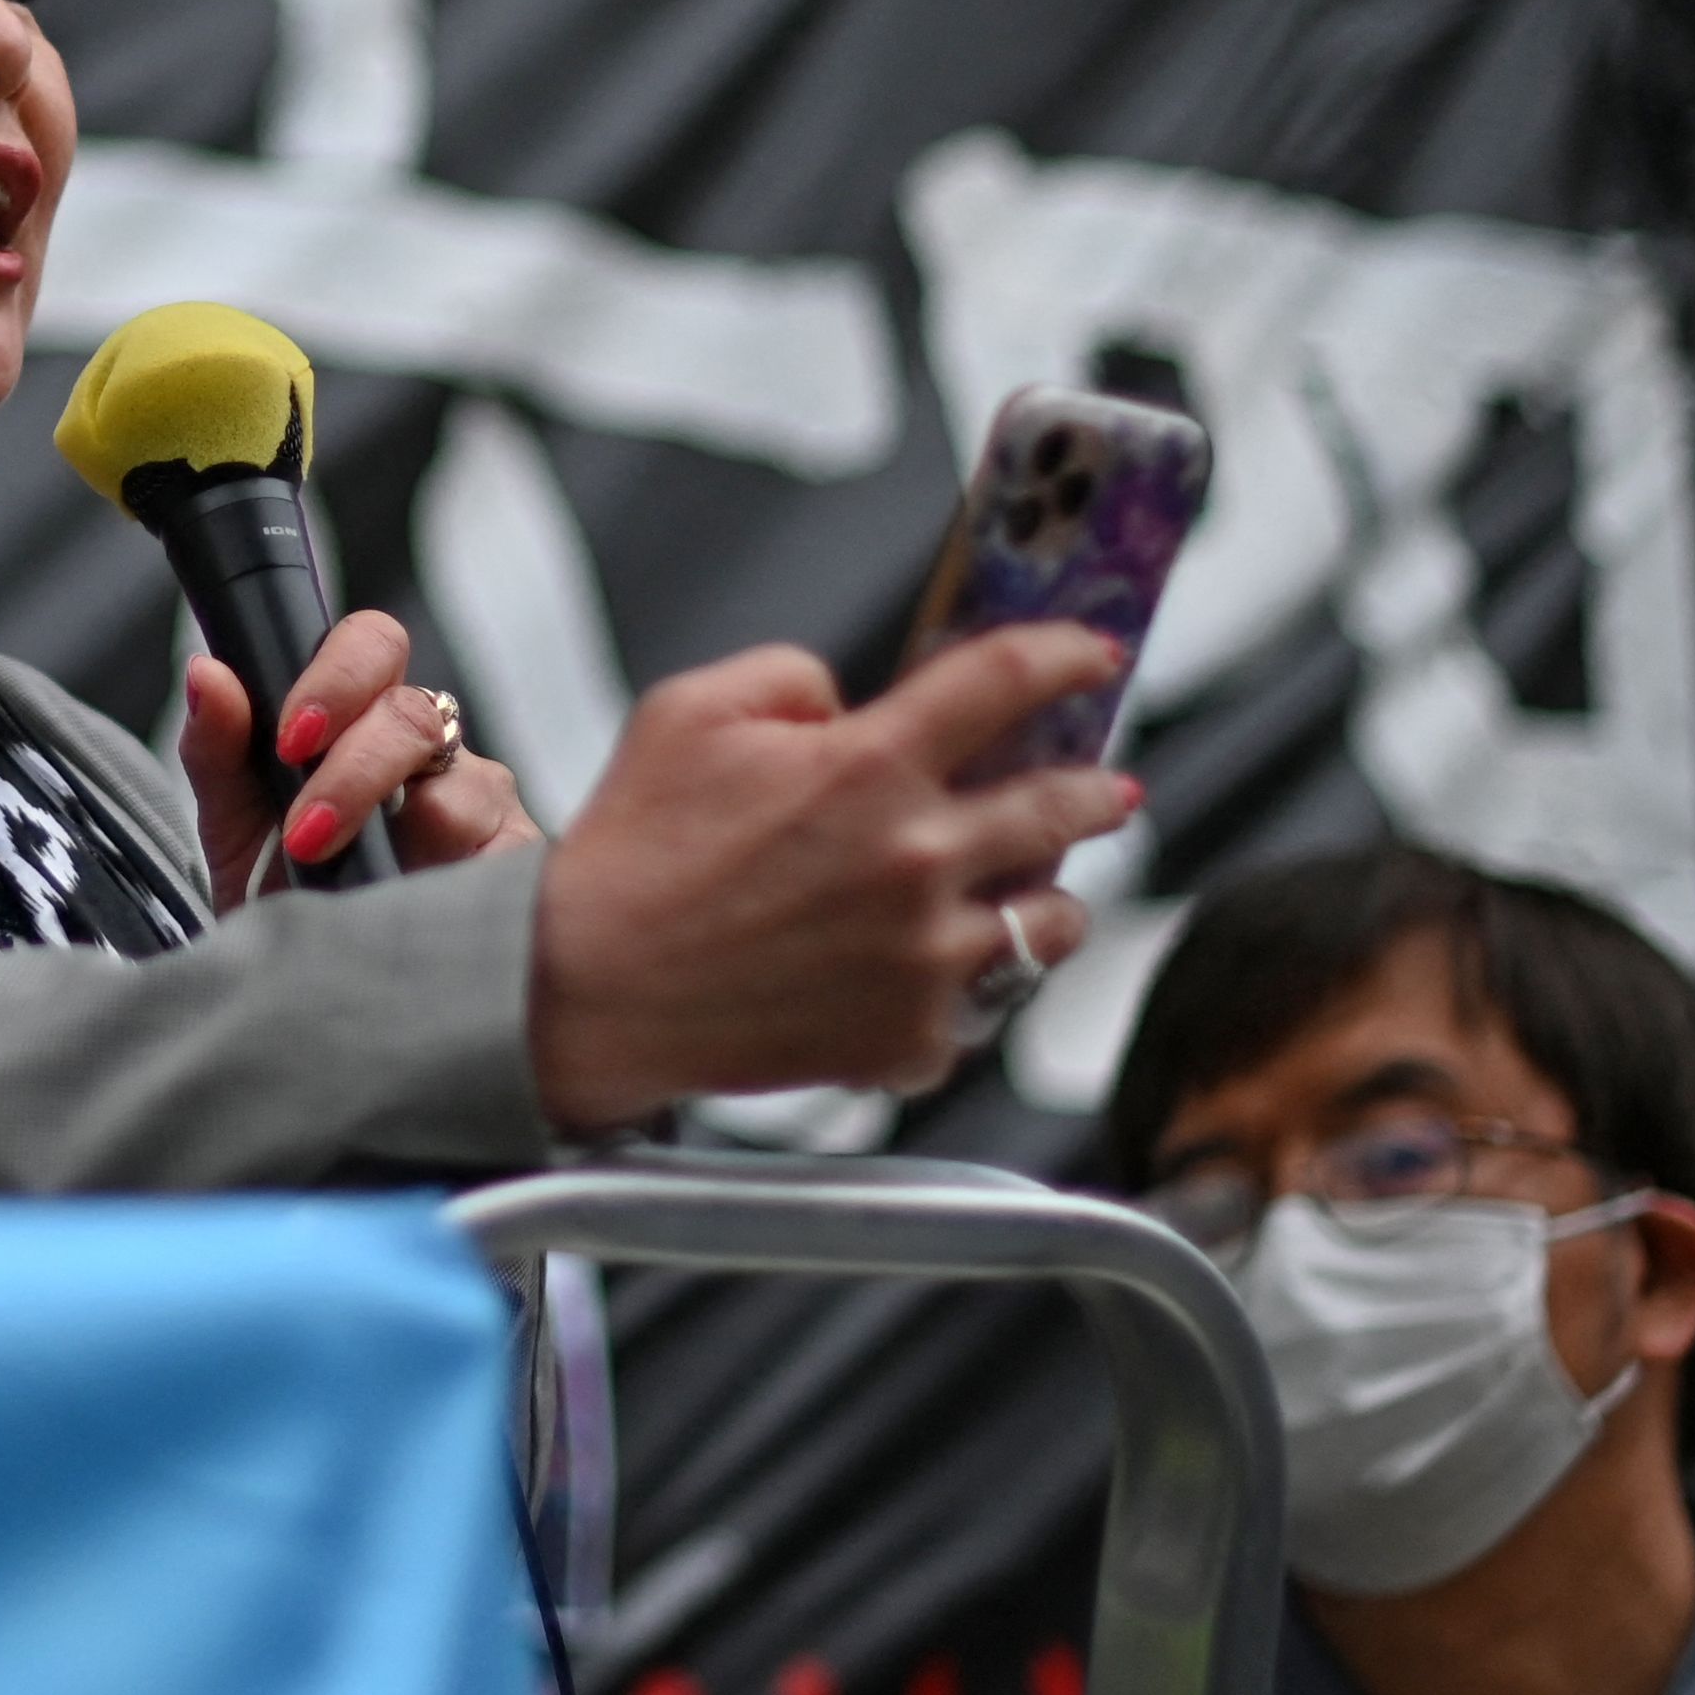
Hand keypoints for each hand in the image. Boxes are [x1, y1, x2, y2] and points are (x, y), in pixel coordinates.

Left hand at [176, 610, 539, 908]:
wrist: (306, 994)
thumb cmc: (279, 893)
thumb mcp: (233, 827)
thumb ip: (218, 747)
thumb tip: (208, 673)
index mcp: (363, 718)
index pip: (373, 648)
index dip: (338, 678)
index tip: (290, 739)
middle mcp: (431, 752)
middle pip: (417, 713)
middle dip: (356, 767)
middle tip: (304, 830)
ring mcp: (481, 807)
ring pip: (468, 784)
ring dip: (405, 831)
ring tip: (349, 882)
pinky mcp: (517, 869)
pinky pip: (513, 855)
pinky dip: (463, 877)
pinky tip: (419, 902)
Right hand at [523, 626, 1137, 1130]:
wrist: (585, 992)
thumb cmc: (631, 848)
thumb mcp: (686, 711)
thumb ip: (791, 678)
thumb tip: (853, 703)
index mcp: (869, 765)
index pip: (1008, 681)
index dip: (1067, 654)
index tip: (1095, 656)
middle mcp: (917, 860)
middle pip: (1065, 806)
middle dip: (1100, 788)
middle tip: (1110, 786)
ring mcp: (924, 961)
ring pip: (1051, 920)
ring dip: (1047, 896)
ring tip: (1029, 890)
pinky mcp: (911, 1039)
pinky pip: (981, 1007)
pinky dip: (965, 987)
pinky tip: (927, 973)